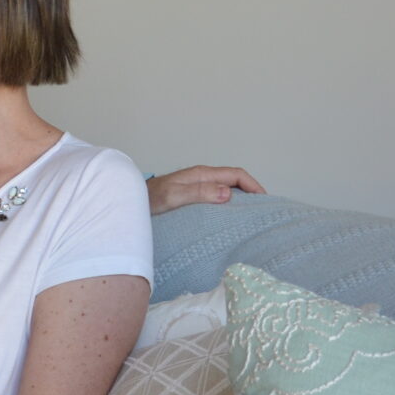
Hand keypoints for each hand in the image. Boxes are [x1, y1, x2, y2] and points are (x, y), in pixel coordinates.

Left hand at [147, 165, 264, 214]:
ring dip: (240, 200)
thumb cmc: (148, 200)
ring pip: (226, 189)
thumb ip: (198, 192)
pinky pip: (215, 198)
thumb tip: (227, 194)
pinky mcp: (191, 197)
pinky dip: (227, 206)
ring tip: (249, 217)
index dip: (254, 185)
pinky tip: (227, 220)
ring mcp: (196, 187)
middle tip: (263, 211)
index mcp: (201, 174)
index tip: (264, 202)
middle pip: (234, 181)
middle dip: (251, 192)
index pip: (236, 174)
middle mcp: (201, 178)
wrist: (130, 203)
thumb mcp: (173, 196)